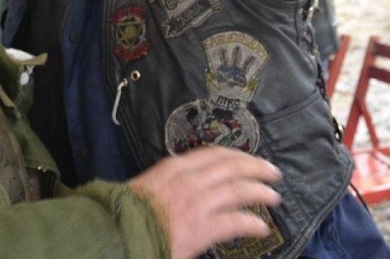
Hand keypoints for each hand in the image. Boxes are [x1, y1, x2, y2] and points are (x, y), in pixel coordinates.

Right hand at [128, 146, 281, 258]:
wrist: (116, 235)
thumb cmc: (124, 215)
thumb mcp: (147, 187)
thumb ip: (168, 183)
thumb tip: (185, 186)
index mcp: (174, 168)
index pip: (213, 154)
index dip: (235, 155)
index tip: (248, 158)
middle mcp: (189, 180)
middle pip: (231, 166)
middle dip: (255, 167)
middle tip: (273, 172)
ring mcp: (197, 203)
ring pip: (238, 190)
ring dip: (259, 191)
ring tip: (274, 196)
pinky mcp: (201, 228)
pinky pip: (235, 222)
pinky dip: (251, 223)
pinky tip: (262, 227)